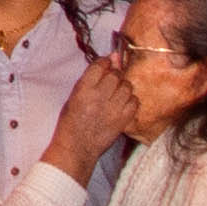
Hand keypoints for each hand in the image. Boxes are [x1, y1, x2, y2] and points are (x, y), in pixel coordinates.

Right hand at [48, 53, 135, 167]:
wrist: (77, 147)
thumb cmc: (71, 122)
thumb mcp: (73, 96)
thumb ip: (90, 78)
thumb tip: (111, 58)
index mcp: (83, 90)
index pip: (100, 66)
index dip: (105, 62)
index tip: (107, 63)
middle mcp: (99, 97)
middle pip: (115, 75)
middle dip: (114, 75)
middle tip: (110, 82)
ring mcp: (113, 109)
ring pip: (127, 87)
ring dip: (123, 87)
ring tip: (115, 94)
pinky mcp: (123, 120)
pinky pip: (134, 102)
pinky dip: (130, 100)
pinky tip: (121, 104)